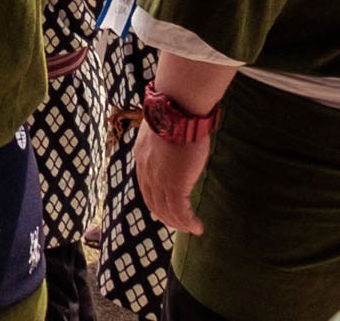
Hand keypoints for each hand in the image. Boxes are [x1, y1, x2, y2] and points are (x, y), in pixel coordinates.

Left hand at [135, 116, 211, 235]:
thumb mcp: (163, 127)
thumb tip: (176, 138)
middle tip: (178, 223)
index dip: (156, 199)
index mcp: (142, 157)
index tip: (166, 207)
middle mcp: (146, 171)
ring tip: (191, 229)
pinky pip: (180, 212)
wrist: (177, 109)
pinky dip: (188, 222)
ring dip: (179, 223)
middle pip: (154, 202)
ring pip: (167, 210)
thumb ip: (165, 139)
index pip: (146, 186)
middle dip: (166, 216)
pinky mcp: (175, 185)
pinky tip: (197, 227)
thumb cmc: (175, 111)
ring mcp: (159, 180)